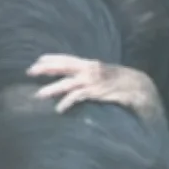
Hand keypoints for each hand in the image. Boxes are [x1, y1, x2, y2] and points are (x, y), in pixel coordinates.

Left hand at [27, 53, 161, 116]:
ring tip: (38, 95)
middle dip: (46, 68)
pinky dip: (66, 103)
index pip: (67, 58)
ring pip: (66, 83)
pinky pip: (76, 97)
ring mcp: (92, 81)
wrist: (139, 87)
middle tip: (29, 71)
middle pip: (63, 66)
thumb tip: (76, 80)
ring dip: (51, 89)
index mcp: (90, 64)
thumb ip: (90, 76)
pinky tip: (59, 110)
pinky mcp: (95, 93)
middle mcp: (89, 69)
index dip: (52, 59)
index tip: (37, 60)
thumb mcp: (103, 75)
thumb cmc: (121, 83)